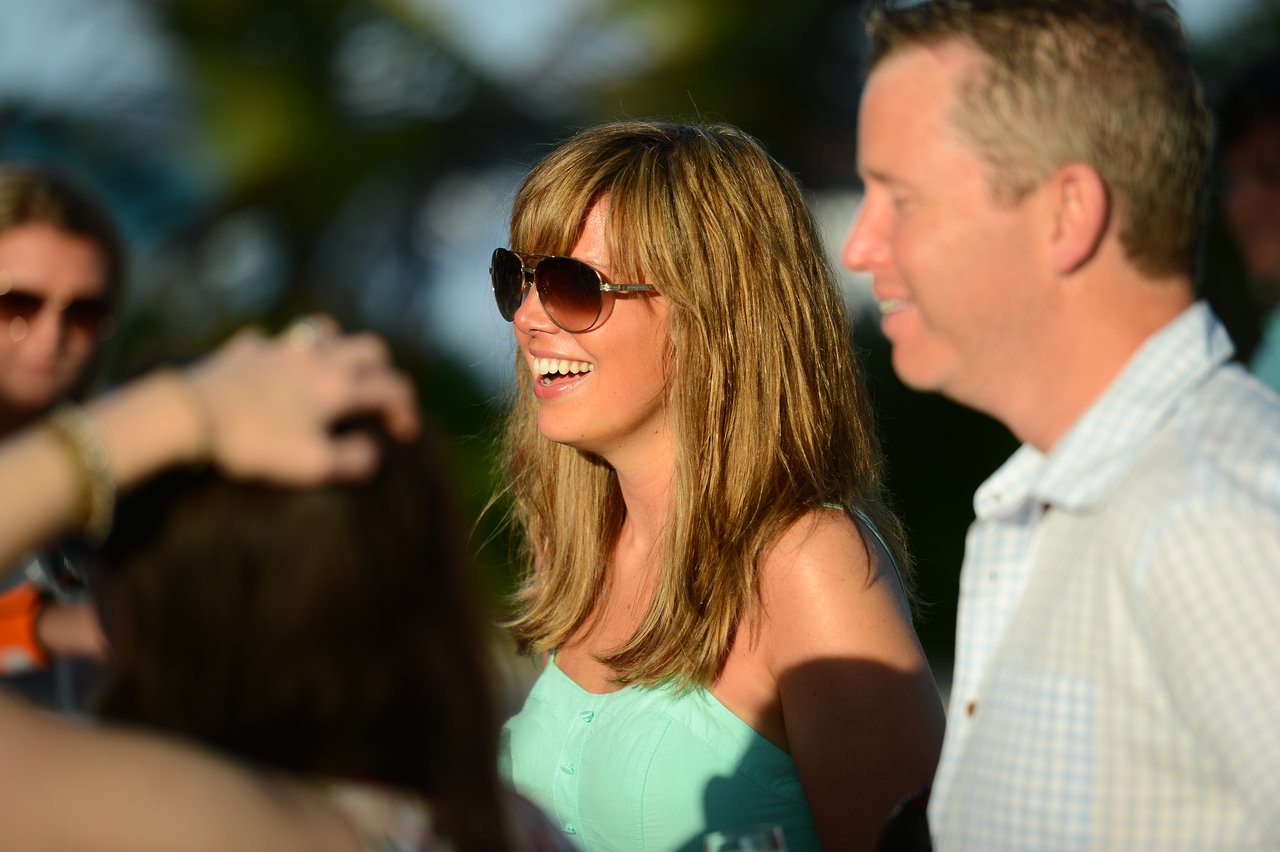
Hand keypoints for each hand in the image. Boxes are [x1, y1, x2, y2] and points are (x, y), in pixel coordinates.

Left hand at [183, 316, 419, 484]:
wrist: (190, 416)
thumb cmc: (257, 444)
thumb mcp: (314, 466)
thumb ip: (355, 460)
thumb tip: (374, 450)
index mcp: (339, 386)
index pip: (392, 388)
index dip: (406, 409)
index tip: (404, 433)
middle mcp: (318, 357)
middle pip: (369, 348)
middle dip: (382, 371)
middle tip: (377, 397)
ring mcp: (281, 347)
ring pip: (326, 330)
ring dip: (340, 347)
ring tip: (333, 369)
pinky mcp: (246, 347)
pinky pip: (275, 340)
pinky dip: (285, 353)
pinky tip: (275, 370)